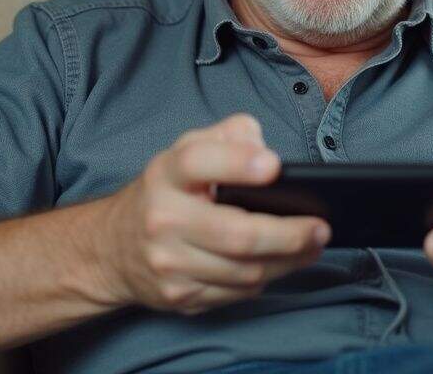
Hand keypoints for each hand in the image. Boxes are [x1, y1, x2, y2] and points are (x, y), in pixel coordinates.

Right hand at [92, 114, 329, 314]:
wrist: (112, 247)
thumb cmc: (166, 192)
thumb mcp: (187, 149)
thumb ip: (229, 136)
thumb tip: (264, 149)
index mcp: (166, 174)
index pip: (199, 162)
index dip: (238, 164)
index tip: (274, 167)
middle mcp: (163, 219)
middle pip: (236, 234)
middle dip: (288, 234)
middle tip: (320, 228)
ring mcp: (169, 263)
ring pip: (244, 271)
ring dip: (287, 261)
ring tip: (313, 246)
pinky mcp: (179, 296)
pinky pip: (236, 293)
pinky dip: (265, 279)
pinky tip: (281, 264)